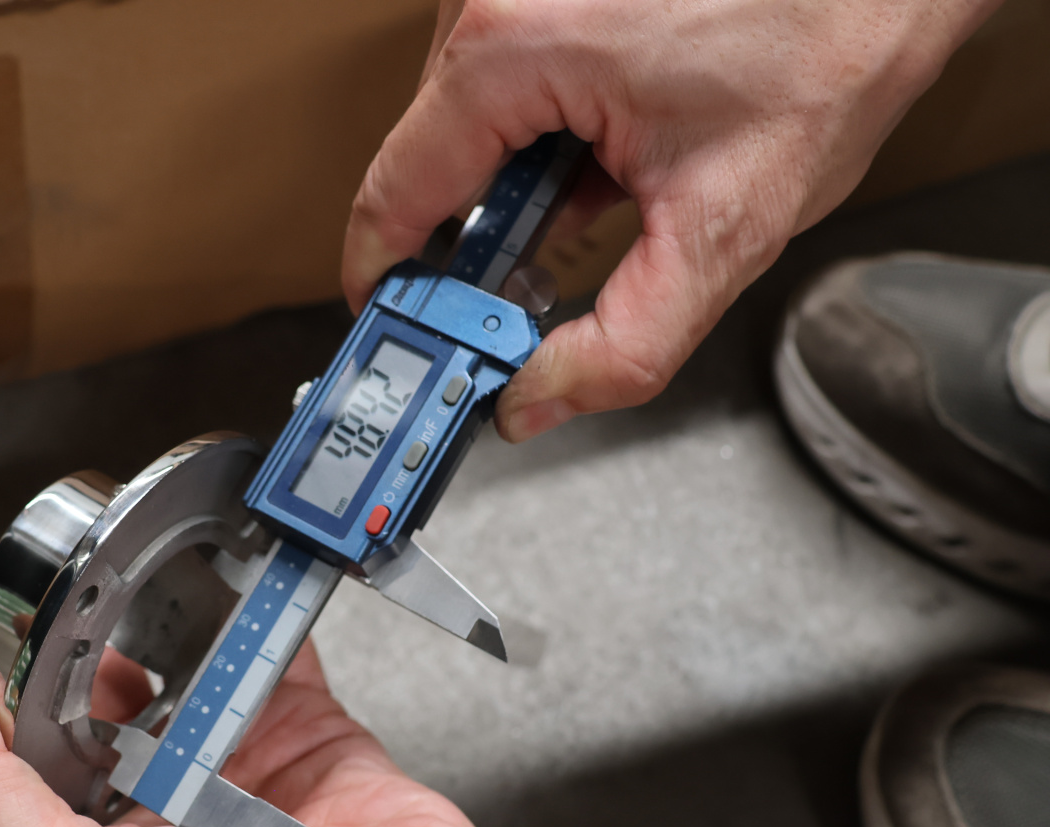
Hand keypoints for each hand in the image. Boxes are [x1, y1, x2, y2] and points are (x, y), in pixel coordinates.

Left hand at [0, 525, 540, 826]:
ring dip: (152, 593)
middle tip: (43, 541)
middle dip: (58, 602)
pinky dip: (255, 597)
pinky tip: (233, 566)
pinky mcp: (299, 730)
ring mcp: (223, 763)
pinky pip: (266, 642)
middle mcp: (143, 803)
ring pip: (172, 649)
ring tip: (129, 539)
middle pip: (80, 675)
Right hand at [343, 0, 997, 441]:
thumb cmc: (824, 51)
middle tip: (529, 286)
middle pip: (428, 162)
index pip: (394, 195)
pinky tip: (606, 148)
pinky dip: (541, 132)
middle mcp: (496, 0)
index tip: (398, 333)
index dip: (388, 283)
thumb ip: (621, 346)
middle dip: (477, 236)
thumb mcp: (724, 230)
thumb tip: (534, 400)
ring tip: (604, 190)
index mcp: (511, 50)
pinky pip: (503, 79)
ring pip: (464, 124)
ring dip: (517, 181)